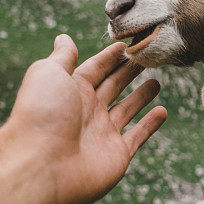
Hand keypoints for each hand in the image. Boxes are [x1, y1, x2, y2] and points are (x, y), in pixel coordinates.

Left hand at [9, 34, 166, 203]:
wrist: (41, 166)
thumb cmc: (42, 115)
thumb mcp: (49, 73)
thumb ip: (62, 56)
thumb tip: (63, 37)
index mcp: (71, 90)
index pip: (95, 68)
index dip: (111, 56)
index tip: (127, 43)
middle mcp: (86, 111)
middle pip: (112, 86)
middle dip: (128, 71)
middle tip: (147, 58)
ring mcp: (102, 134)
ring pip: (126, 110)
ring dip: (140, 96)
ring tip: (156, 83)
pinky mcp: (116, 155)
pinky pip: (137, 136)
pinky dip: (150, 125)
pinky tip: (163, 111)